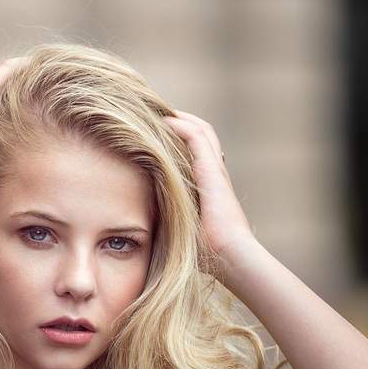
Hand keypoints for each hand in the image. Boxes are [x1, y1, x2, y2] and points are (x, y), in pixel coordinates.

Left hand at [162, 112, 254, 282]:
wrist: (229, 256)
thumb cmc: (206, 254)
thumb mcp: (179, 232)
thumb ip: (165, 222)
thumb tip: (138, 225)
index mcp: (208, 186)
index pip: (196, 151)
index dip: (178, 139)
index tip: (154, 134)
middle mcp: (214, 174)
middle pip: (200, 134)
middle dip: (179, 121)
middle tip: (154, 116)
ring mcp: (215, 171)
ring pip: (200, 130)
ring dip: (180, 117)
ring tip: (157, 112)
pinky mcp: (212, 171)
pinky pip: (197, 137)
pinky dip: (181, 125)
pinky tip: (164, 121)